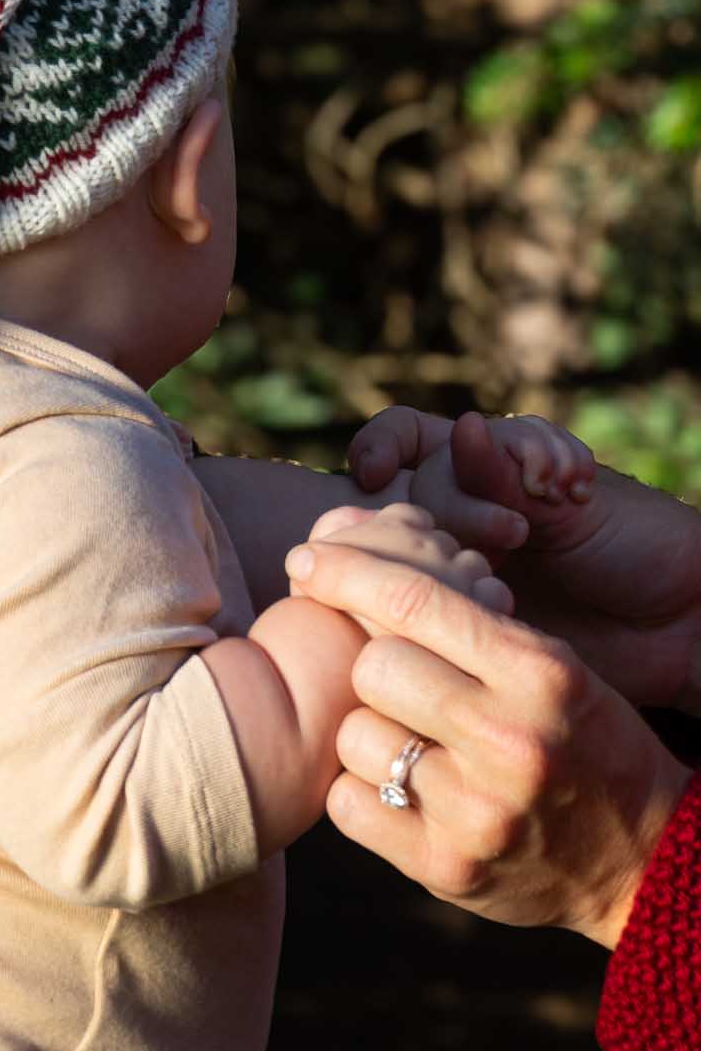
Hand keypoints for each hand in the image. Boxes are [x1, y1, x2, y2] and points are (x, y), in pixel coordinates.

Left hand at [287, 515, 692, 947]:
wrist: (644, 859)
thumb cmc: (580, 739)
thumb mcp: (550, 667)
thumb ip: (466, 627)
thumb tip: (352, 572)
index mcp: (538, 672)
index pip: (414, 599)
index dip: (345, 571)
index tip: (305, 561)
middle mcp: (509, 738)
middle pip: (372, 667)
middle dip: (374, 669)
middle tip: (402, 686)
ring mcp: (477, 809)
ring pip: (352, 737)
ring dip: (368, 735)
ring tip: (413, 745)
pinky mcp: (447, 866)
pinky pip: (347, 804)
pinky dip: (360, 794)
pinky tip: (401, 792)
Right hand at [352, 407, 700, 710]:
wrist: (684, 620)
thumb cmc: (639, 542)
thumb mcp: (570, 497)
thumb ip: (509, 473)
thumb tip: (465, 427)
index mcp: (480, 466)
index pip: (403, 438)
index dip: (382, 445)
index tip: (379, 469)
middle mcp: (457, 514)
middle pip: (396, 497)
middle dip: (447, 506)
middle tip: (513, 532)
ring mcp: (456, 569)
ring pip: (400, 557)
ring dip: (447, 559)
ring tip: (516, 577)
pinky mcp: (466, 623)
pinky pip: (425, 613)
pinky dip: (454, 606)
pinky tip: (503, 610)